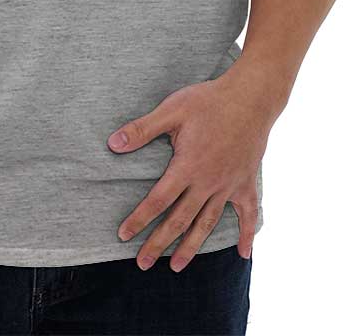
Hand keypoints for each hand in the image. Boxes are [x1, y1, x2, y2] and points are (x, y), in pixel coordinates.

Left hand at [107, 68, 272, 272]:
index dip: (139, 219)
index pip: (158, 200)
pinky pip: (248, 214)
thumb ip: (142, 130)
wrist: (251, 97)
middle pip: (179, 220)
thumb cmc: (208, 101)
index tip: (123, 235)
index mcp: (187, 167)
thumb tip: (112, 143)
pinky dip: (247, 235)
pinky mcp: (246, 183)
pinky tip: (244, 254)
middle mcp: (207, 183)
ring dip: (192, 247)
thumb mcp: (171, 110)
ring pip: (207, 224)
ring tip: (177, 266)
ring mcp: (229, 185)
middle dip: (159, 243)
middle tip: (142, 264)